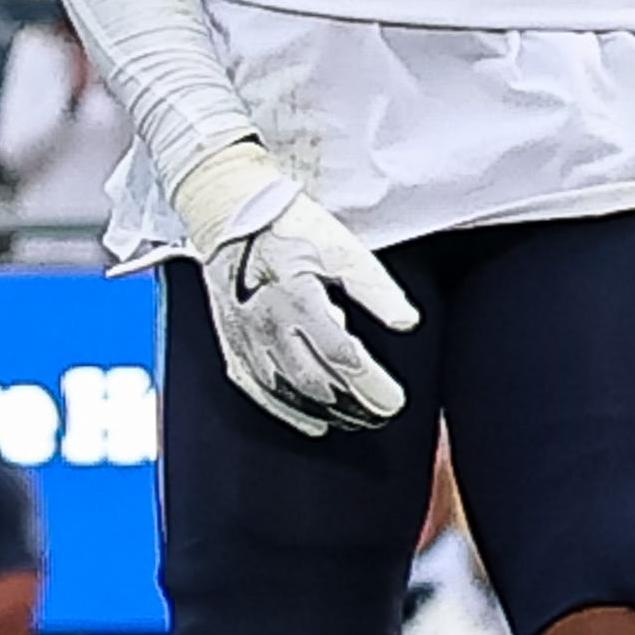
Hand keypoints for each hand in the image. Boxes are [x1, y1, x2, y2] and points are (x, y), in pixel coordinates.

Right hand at [166, 145, 416, 435]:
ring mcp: (244, 338)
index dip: (371, 385)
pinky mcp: (231, 343)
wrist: (228, 212)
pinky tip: (312, 422)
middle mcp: (267, 325)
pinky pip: (258, 390)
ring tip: (355, 420)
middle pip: (316, 383)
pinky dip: (287, 411)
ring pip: (287, 393)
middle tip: (381, 415)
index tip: (395, 401)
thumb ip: (376, 288)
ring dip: (325, 413)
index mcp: (298, 299)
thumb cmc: (290, 227)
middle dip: (353, 405)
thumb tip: (406, 322)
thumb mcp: (342, 248)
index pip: (342, 357)